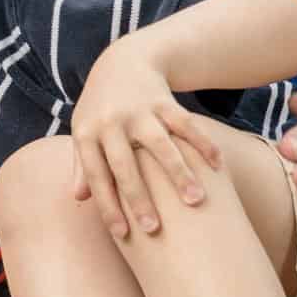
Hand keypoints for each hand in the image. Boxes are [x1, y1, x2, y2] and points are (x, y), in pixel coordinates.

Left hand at [69, 40, 220, 238]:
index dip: (108, 206)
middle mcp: (111, 122)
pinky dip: (202, 143)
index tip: (123, 235)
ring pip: (160, 145)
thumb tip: (78, 198)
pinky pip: (185, 124)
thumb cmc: (100, 107)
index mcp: (88, 134)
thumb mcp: (84, 130)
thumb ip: (82, 163)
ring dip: (178, 174)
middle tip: (154, 230)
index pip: (96, 176)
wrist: (122, 61)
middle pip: (125, 166)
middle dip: (139, 198)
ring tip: (196, 201)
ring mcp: (139, 110)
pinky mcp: (163, 100)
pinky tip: (218, 165)